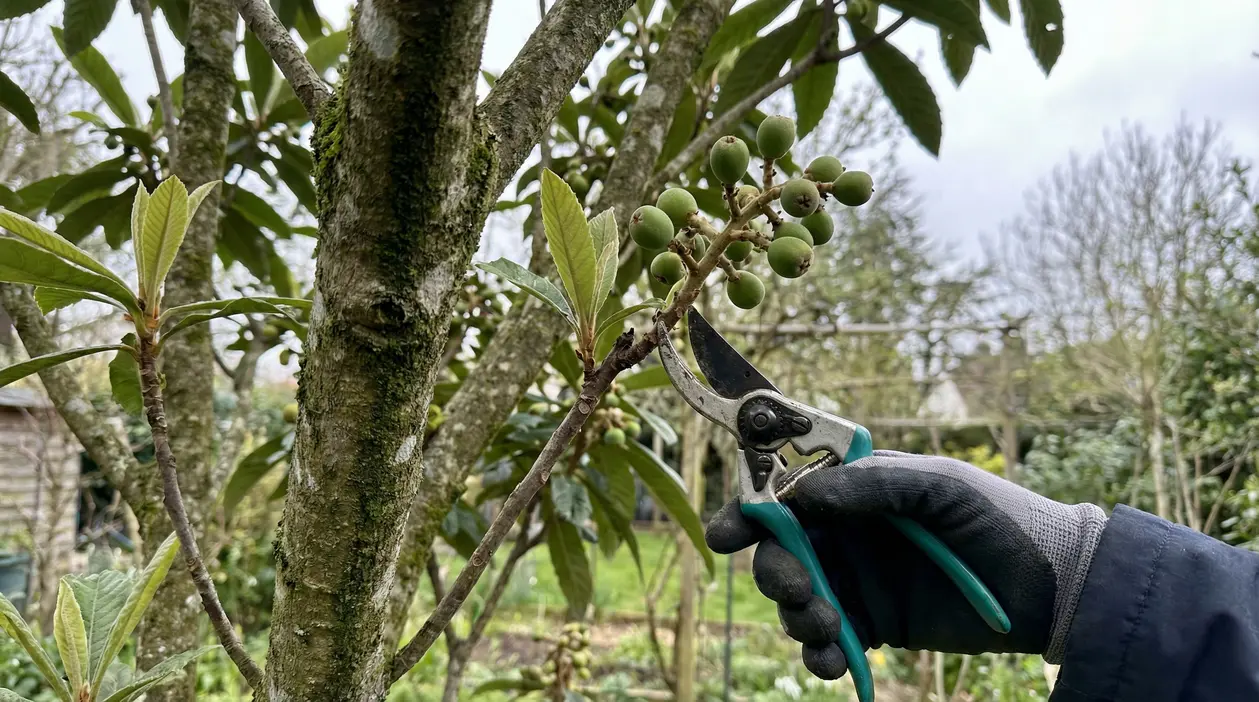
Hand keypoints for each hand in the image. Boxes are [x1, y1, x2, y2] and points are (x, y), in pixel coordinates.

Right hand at [706, 450, 1106, 678]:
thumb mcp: (940, 486)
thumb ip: (872, 486)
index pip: (788, 494)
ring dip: (797, 615)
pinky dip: (820, 654)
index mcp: (858, 489)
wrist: (1055, 588)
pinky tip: (834, 661)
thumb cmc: (1000, 519)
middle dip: (775, 572)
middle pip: (781, 551)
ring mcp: (859, 580)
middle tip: (797, 592)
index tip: (727, 537)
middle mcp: (849, 533)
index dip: (751, 512)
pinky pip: (828, 641)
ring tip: (827, 628)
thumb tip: (802, 493)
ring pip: (796, 597)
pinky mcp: (875, 624)